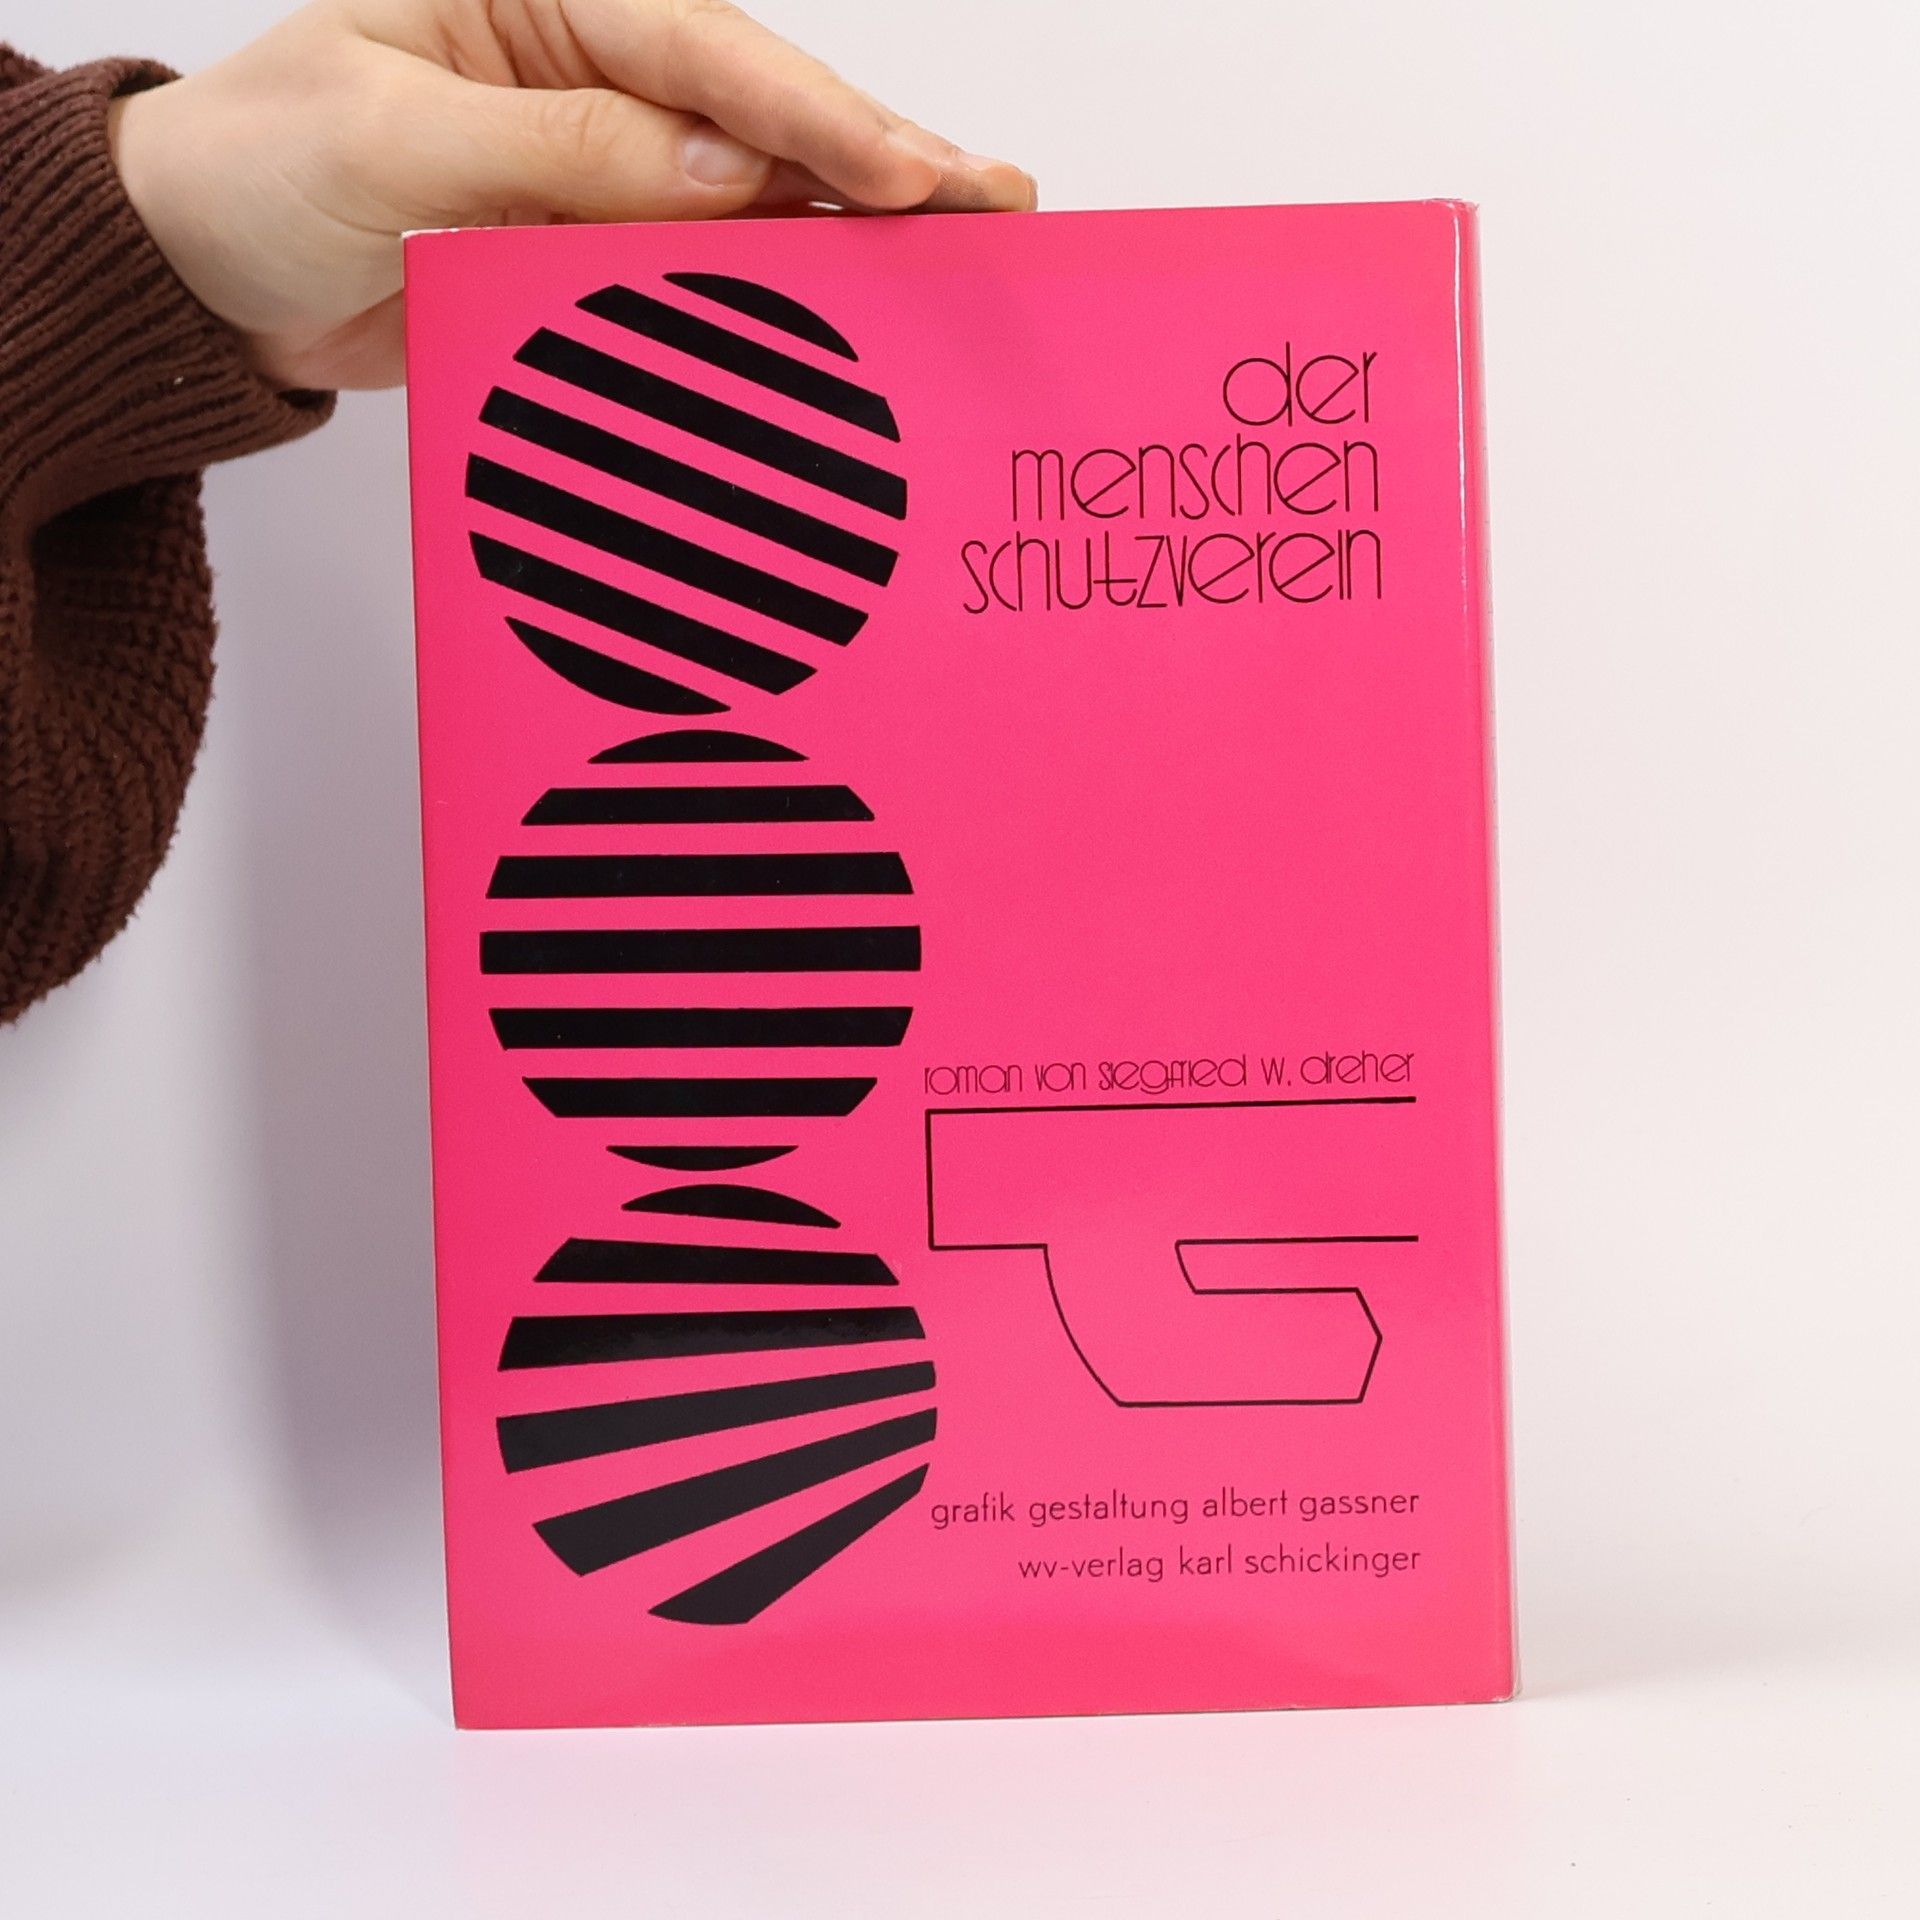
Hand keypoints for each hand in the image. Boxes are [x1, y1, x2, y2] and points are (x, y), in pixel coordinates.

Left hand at [107, 0, 1035, 391]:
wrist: (200, 283)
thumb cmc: (258, 173)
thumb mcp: (389, 139)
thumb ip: (558, 148)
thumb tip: (724, 173)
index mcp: (538, 4)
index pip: (701, 50)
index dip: (811, 114)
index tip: (902, 173)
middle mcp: (588, 76)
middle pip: (758, 114)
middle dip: (879, 159)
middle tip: (996, 202)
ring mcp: (601, 170)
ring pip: (752, 195)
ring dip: (857, 229)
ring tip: (967, 248)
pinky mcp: (596, 257)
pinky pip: (705, 274)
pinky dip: (783, 296)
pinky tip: (859, 310)